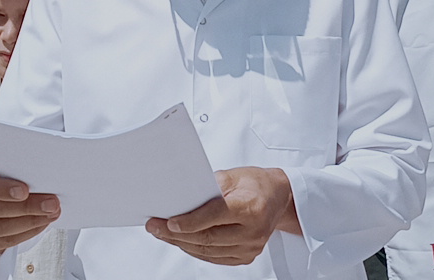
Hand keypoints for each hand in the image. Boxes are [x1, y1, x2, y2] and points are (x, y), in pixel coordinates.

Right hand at [0, 160, 60, 253]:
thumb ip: (10, 169)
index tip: (25, 191)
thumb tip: (37, 176)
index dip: (2, 190)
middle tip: (50, 204)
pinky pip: (0, 244)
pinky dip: (23, 235)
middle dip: (26, 208)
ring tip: (49, 215)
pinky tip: (38, 225)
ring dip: (29, 223)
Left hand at [145, 166, 296, 265]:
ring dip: (182, 243)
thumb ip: (210, 187)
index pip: (215, 217)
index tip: (168, 222)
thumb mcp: (233, 175)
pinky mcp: (246, 256)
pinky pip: (214, 257)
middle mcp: (253, 231)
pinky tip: (181, 241)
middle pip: (208, 237)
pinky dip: (195, 250)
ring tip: (162, 233)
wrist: (278, 198)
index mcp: (251, 207)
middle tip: (155, 227)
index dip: (190, 221)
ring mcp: (251, 247)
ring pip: (208, 250)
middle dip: (176, 234)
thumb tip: (182, 198)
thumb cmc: (255, 183)